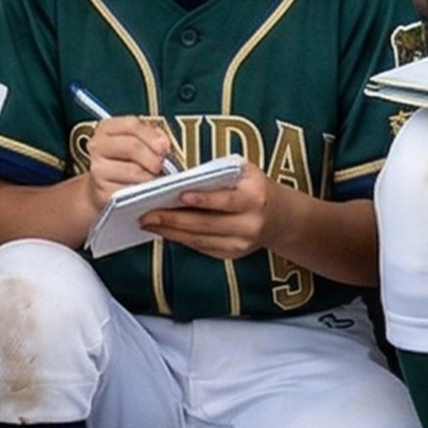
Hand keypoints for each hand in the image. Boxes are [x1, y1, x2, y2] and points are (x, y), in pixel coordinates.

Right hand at [84, 116, 175, 206]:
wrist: (103, 187)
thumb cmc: (124, 161)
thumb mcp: (135, 141)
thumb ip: (150, 136)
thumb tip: (163, 143)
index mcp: (107, 128)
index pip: (131, 125)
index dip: (152, 135)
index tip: (164, 146)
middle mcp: (98, 146)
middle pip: (132, 147)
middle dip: (153, 157)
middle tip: (161, 164)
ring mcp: (98, 169)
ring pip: (134, 171)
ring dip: (150, 176)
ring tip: (151, 177)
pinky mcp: (102, 191)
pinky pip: (131, 190)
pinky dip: (142, 192)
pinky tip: (142, 189)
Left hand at [140, 158, 272, 261]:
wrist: (280, 217)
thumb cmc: (255, 188)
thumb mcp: (246, 173)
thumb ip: (219, 175)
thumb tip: (182, 180)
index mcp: (254, 198)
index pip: (225, 201)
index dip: (202, 200)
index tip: (178, 195)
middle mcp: (249, 224)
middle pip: (205, 224)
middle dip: (173, 219)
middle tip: (147, 214)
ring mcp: (240, 243)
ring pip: (199, 239)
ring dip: (170, 232)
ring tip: (148, 222)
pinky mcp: (231, 254)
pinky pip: (201, 247)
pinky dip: (180, 238)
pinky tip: (164, 231)